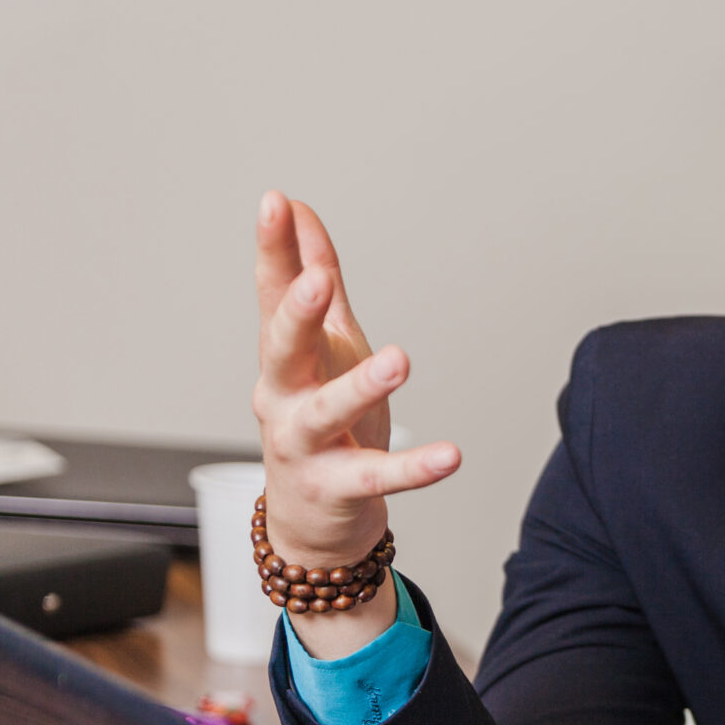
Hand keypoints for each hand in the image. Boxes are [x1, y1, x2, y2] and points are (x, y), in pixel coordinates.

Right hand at [250, 191, 459, 645]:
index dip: (273, 250)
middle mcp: (283, 397)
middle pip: (281, 348)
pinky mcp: (338, 488)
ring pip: (326, 412)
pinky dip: (415, 468)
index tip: (275, 203)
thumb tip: (299, 210)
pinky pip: (378, 478)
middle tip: (318, 280)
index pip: (273, 295)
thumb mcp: (323, 345)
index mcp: (284, 356)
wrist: (310, 521)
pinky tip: (451, 455)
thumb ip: (315, 278)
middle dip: (296, 313)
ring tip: (400, 360)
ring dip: (360, 385)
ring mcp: (304, 445)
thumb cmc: (321, 424)